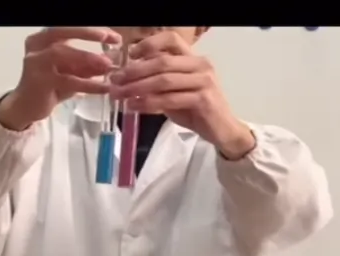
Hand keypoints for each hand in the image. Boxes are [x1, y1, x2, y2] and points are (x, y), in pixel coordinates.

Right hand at [0, 27, 121, 130]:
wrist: (28, 107)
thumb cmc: (50, 87)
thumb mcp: (72, 73)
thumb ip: (88, 65)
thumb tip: (111, 60)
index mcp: (44, 38)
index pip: (68, 27)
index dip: (91, 30)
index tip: (114, 36)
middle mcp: (36, 46)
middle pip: (62, 32)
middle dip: (87, 34)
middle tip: (110, 40)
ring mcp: (35, 63)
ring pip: (61, 54)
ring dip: (87, 58)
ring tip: (108, 66)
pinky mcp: (39, 82)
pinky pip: (67, 81)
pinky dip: (87, 84)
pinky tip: (103, 88)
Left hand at [109, 31, 255, 159]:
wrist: (223, 131)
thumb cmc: (198, 111)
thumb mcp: (176, 93)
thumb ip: (158, 83)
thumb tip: (127, 80)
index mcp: (194, 59)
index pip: (171, 39)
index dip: (149, 44)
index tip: (130, 55)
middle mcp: (201, 65)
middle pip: (162, 61)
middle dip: (135, 71)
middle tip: (115, 80)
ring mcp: (204, 81)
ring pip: (164, 80)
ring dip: (137, 88)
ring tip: (120, 95)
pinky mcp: (203, 99)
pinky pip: (169, 99)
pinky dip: (148, 103)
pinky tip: (134, 107)